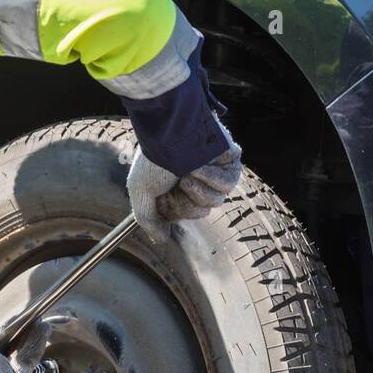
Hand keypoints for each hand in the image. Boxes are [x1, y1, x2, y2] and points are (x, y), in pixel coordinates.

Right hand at [127, 121, 242, 241]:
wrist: (169, 132)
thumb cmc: (154, 159)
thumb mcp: (141, 193)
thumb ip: (148, 219)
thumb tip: (159, 240)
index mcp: (178, 185)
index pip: (185, 213)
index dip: (175, 210)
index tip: (165, 195)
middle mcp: (198, 179)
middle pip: (201, 211)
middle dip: (186, 201)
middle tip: (176, 183)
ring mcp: (216, 170)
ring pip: (216, 201)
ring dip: (197, 189)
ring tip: (187, 172)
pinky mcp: (231, 161)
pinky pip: (227, 185)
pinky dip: (210, 177)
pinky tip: (198, 165)